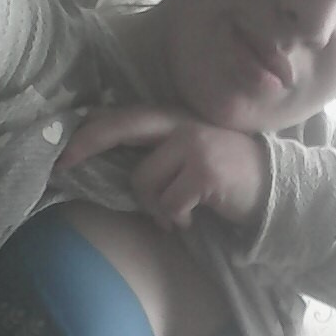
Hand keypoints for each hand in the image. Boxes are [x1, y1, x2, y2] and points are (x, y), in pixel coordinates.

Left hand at [57, 106, 269, 229]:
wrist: (273, 187)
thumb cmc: (226, 176)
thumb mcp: (189, 154)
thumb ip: (156, 151)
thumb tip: (112, 161)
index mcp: (174, 119)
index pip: (124, 116)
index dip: (89, 128)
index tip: (61, 148)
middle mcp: (181, 124)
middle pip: (121, 126)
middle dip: (86, 143)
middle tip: (62, 165)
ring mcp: (193, 145)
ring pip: (142, 181)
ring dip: (154, 207)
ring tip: (174, 214)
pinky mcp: (204, 172)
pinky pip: (168, 203)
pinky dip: (175, 219)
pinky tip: (191, 218)